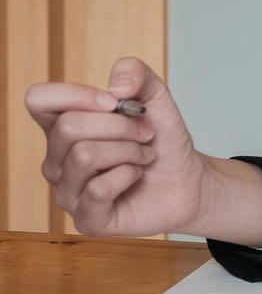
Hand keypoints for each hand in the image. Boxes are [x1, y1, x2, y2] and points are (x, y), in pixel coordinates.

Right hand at [25, 57, 208, 236]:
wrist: (189, 178)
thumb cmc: (163, 140)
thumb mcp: (156, 96)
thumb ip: (135, 74)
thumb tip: (115, 88)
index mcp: (63, 127)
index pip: (38, 99)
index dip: (76, 94)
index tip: (115, 100)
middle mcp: (57, 160)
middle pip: (69, 126)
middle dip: (120, 125)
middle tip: (145, 134)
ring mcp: (69, 191)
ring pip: (85, 155)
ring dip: (129, 150)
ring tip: (143, 156)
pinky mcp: (87, 219)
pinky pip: (98, 189)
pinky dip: (129, 175)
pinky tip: (136, 176)